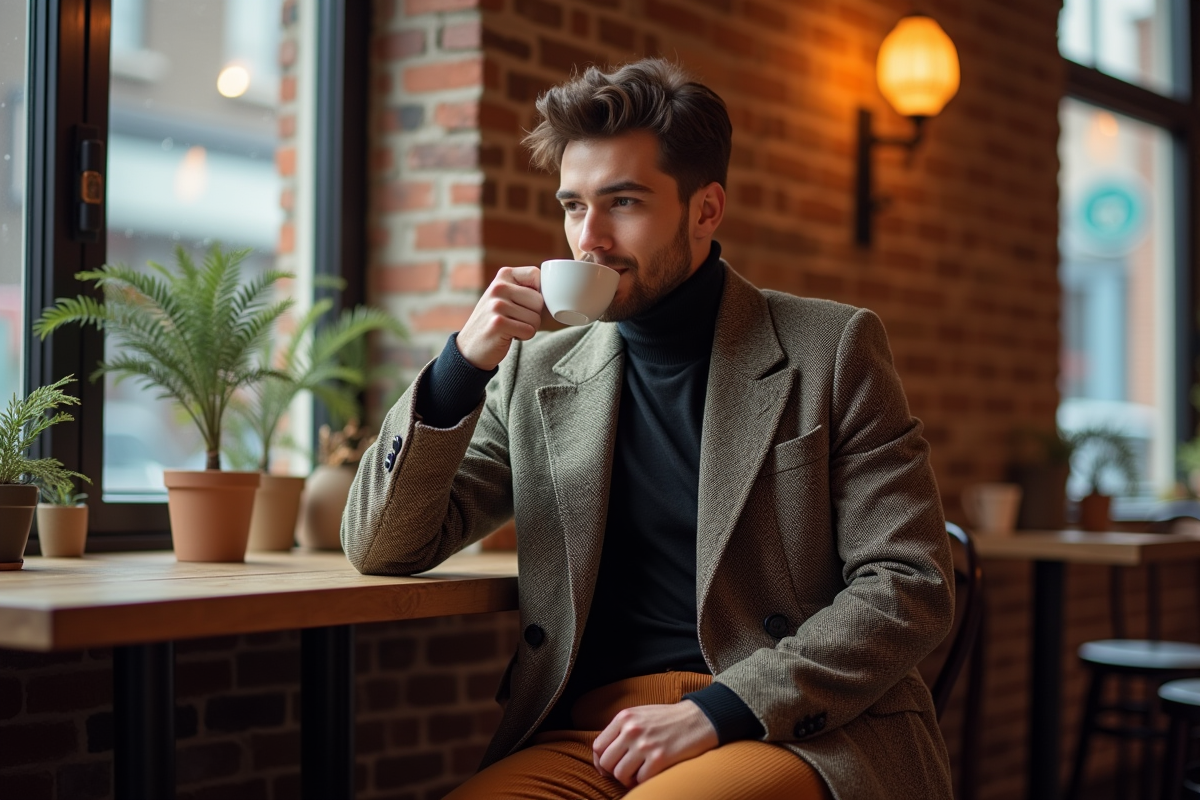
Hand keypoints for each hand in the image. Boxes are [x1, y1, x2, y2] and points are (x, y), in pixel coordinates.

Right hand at [456, 266, 543, 370]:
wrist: (470, 347)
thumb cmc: (497, 320)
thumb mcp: (506, 296)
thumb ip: (526, 288)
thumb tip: (557, 290)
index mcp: (503, 275)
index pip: (537, 275)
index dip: (537, 293)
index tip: (524, 303)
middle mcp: (498, 287)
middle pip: (539, 300)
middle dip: (533, 315)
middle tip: (516, 319)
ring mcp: (496, 305)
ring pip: (536, 318)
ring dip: (528, 327)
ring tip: (510, 327)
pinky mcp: (498, 323)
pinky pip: (529, 331)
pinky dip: (523, 337)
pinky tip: (508, 335)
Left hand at [592, 701, 718, 787]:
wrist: (698, 719)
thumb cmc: (667, 720)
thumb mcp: (639, 715)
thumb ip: (620, 730)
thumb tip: (602, 756)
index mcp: (624, 717)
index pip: (598, 746)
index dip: (601, 762)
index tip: (609, 768)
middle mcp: (632, 730)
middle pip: (606, 762)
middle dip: (614, 771)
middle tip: (626, 771)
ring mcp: (645, 744)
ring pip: (620, 774)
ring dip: (628, 778)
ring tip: (639, 772)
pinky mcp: (660, 758)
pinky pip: (640, 780)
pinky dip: (643, 780)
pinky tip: (651, 772)